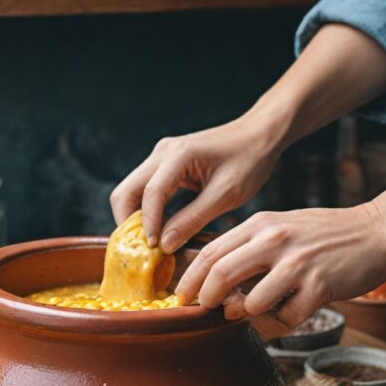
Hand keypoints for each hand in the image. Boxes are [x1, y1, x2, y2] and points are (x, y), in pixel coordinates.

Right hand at [109, 114, 284, 252]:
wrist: (260, 134)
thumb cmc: (250, 160)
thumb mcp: (226, 195)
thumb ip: (193, 219)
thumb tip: (164, 245)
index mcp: (178, 155)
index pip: (150, 194)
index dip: (148, 225)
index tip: (154, 250)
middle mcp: (162, 152)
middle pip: (125, 192)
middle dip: (128, 223)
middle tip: (143, 251)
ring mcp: (161, 156)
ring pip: (131, 191)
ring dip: (135, 218)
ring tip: (152, 244)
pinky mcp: (166, 163)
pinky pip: (145, 190)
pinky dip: (147, 211)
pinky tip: (161, 230)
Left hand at [175, 204, 385, 327]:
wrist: (377, 231)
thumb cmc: (324, 235)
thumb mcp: (280, 227)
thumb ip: (248, 246)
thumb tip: (207, 273)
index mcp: (261, 224)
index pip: (210, 252)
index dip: (189, 279)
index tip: (181, 297)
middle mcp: (276, 240)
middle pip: (220, 274)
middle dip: (206, 299)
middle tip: (204, 311)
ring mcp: (298, 264)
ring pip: (250, 302)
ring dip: (245, 314)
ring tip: (251, 312)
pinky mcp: (320, 286)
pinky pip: (285, 318)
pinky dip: (278, 324)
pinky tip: (285, 314)